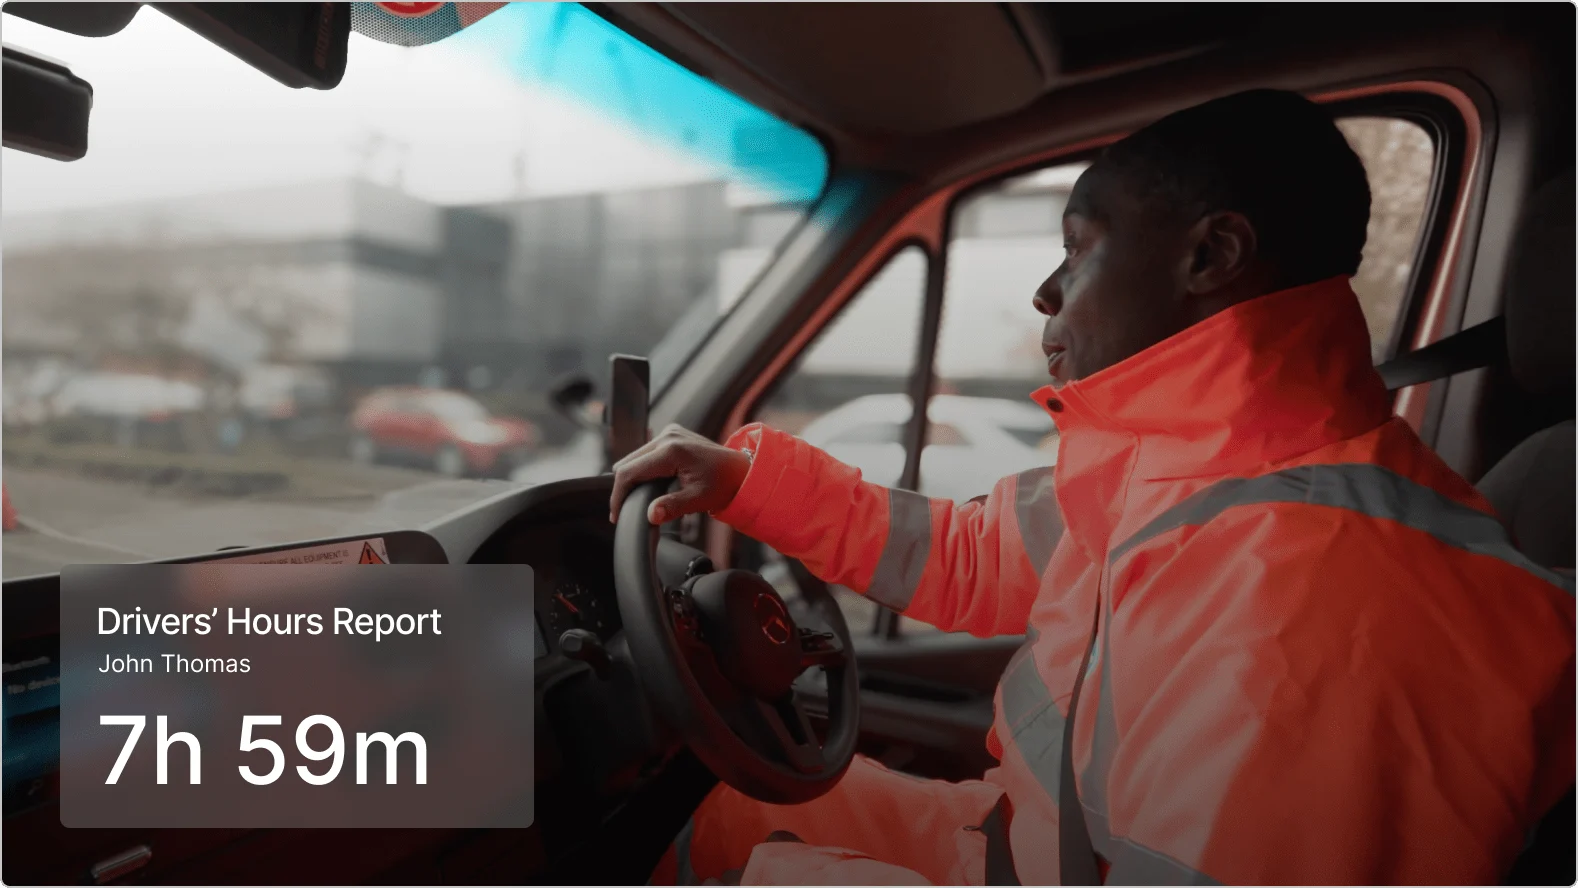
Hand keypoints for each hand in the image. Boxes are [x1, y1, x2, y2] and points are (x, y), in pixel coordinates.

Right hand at [608, 423, 750, 524]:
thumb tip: (650, 515)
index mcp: (672, 450)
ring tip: (640, 499)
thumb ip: (672, 507)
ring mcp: (669, 432)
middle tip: (626, 511)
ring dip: (634, 478)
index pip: (629, 472)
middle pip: (628, 463)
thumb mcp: (699, 499)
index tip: (616, 515)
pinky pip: (646, 453)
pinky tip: (652, 485)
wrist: (742, 470)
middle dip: (624, 488)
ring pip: (635, 458)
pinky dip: (644, 469)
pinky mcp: (671, 434)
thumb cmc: (724, 484)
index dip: (618, 495)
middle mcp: (667, 436)